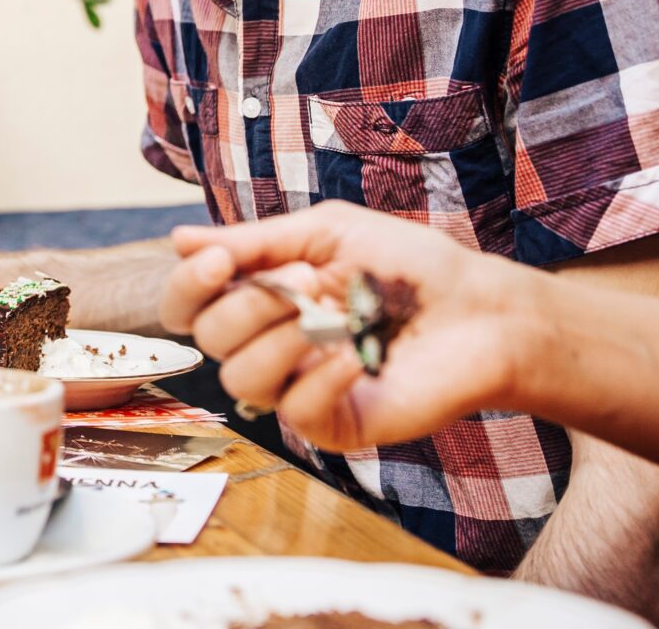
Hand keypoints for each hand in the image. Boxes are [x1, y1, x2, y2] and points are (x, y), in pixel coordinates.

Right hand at [158, 202, 544, 452]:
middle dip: (250, 304)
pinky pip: (294, 412)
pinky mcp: (333, 425)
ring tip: (336, 316)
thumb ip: (254, 242)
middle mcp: (268, 344)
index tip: (221, 262)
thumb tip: (177, 240)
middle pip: (208, 340)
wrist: (481, 310)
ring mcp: (298, 387)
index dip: (188, 286)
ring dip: (284, 339)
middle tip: (307, 280)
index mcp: (260, 296)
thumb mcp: (328, 233)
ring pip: (241, 379)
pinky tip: (357, 355)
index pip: (186, 306)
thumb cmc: (410, 267)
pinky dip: (322, 377)